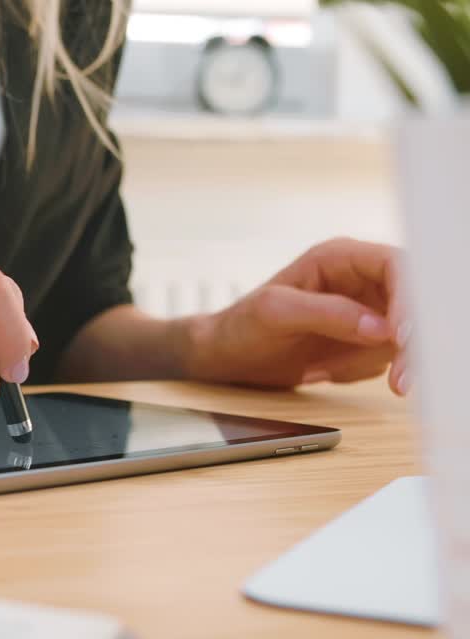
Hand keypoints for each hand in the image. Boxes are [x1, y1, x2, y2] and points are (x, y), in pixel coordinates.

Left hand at [188, 238, 410, 394]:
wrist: (224, 356)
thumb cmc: (240, 327)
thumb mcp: (275, 314)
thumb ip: (327, 314)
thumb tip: (381, 327)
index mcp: (339, 258)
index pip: (397, 267)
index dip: (411, 299)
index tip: (404, 338)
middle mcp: (359, 280)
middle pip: (413, 304)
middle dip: (408, 343)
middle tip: (399, 381)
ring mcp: (364, 311)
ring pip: (403, 337)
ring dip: (366, 362)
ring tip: (319, 368)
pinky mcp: (362, 340)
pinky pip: (383, 359)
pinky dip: (355, 372)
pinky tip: (321, 370)